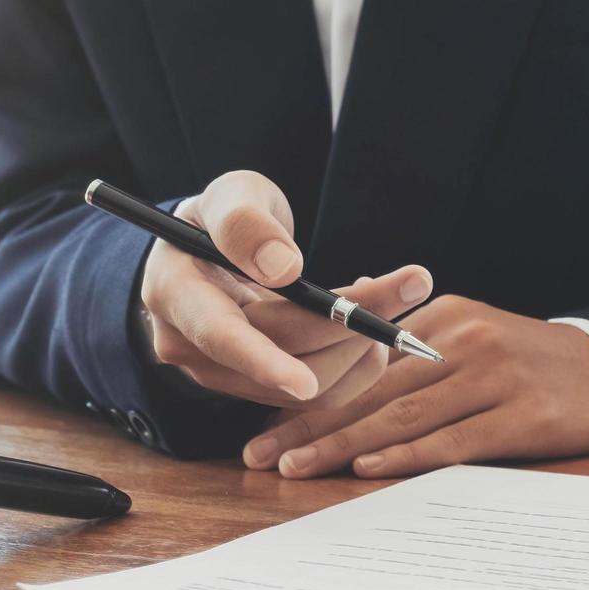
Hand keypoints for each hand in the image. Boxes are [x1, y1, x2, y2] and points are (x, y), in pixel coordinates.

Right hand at [141, 170, 432, 408]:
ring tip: (390, 295)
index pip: (220, 338)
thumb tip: (284, 267)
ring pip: (313, 384)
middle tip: (413, 282)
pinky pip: (323, 393)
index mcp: (176, 295)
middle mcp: (193, 348)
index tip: (303, 383)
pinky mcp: (261, 390)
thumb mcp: (229, 196)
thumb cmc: (220, 220)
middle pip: (285, 355)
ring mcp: (227, 376)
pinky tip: (364, 321)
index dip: (263, 362)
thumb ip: (245, 222)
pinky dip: (359, 358)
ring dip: (364, 344)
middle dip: (354, 324)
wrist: (208, 255)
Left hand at [240, 296, 588, 477]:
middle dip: (312, 424)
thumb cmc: (529, 363)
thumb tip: (347, 375)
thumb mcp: (471, 335)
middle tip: (264, 454)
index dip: (313, 394)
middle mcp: (463, 341)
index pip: (363, 360)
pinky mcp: (523, 415)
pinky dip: (408, 455)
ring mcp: (494, 377)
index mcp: (442, 318)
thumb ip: (414, 350)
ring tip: (299, 468)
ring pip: (404, 415)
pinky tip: (370, 468)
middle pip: (374, 389)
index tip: (268, 423)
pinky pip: (454, 438)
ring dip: (344, 444)